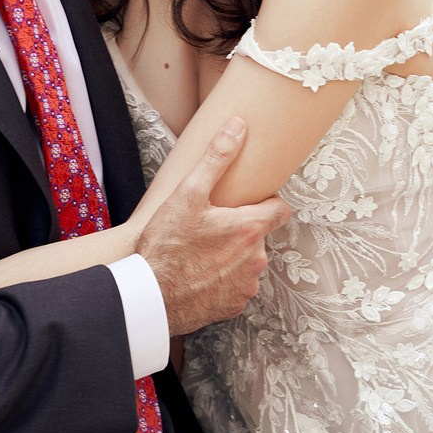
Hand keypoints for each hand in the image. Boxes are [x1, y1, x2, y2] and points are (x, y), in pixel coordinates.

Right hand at [136, 117, 290, 334]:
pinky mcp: (233, 304)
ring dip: (232, 256)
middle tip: (210, 226)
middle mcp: (256, 259)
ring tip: (200, 251)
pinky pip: (235, 286)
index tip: (248, 201)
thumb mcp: (188, 193)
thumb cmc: (167, 245)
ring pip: (247, 262)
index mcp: (250, 229)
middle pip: (259, 236)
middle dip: (241, 230)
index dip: (266, 202)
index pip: (281, 209)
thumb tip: (238, 127)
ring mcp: (246, 285)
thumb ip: (217, 158)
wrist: (152, 295)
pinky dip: (222, 279)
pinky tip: (198, 273)